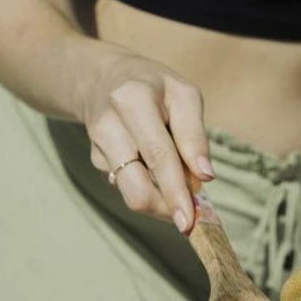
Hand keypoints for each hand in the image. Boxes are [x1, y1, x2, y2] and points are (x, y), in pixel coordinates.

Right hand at [80, 47, 212, 229]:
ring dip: (161, 202)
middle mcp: (108, 126)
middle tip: (190, 215)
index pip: (158, 156)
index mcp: (133, 100)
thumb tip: (205, 176)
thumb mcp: (183, 95)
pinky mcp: (96, 162)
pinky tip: (152, 167)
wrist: (102, 78)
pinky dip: (149, 187)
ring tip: (176, 185)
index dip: (176, 192)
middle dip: (167, 209)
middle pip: (137, 189)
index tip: (190, 222)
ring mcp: (98, 147)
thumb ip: (194, 134)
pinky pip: (129, 187)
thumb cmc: (154, 87)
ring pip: (132, 196)